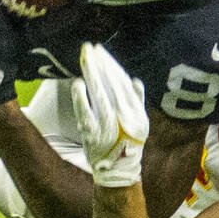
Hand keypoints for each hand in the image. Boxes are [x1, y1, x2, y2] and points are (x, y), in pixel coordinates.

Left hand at [72, 42, 147, 187]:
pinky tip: (77, 83)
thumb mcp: (141, 122)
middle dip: (99, 63)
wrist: (118, 170)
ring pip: (98, 92)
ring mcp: (106, 123)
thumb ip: (138, 100)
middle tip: (89, 47)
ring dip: (90, 73)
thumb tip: (135, 80)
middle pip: (109, 83)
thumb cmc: (129, 144)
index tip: (101, 51)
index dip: (111, 64)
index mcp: (134, 110)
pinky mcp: (91, 132)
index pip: (121, 81)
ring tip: (84, 57)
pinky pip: (85, 111)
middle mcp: (122, 115)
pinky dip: (81, 97)